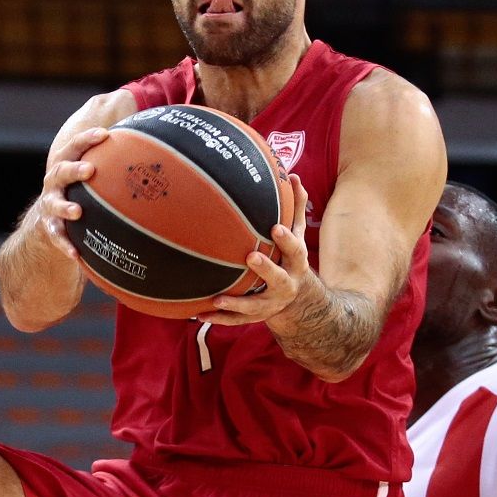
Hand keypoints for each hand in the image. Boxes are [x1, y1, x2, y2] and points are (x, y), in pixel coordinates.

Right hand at [31, 127, 111, 259]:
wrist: (48, 218)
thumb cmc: (79, 189)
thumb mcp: (88, 174)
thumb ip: (109, 160)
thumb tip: (147, 144)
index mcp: (65, 163)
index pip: (75, 146)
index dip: (87, 139)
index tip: (104, 135)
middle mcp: (54, 182)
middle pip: (62, 171)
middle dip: (74, 170)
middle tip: (90, 170)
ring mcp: (50, 204)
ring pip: (55, 204)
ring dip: (65, 207)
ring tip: (77, 212)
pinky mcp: (49, 227)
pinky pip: (56, 237)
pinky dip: (65, 245)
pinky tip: (75, 254)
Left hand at [194, 176, 320, 327]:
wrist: (295, 298)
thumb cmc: (290, 257)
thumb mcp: (297, 234)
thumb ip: (296, 208)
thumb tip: (293, 176)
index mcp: (296, 263)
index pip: (295, 249)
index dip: (286, 240)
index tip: (274, 227)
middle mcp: (286, 285)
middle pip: (278, 278)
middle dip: (266, 269)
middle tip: (251, 256)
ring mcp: (270, 304)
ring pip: (255, 306)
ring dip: (237, 303)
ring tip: (218, 299)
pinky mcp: (255, 316)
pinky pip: (236, 320)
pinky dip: (219, 319)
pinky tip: (200, 314)